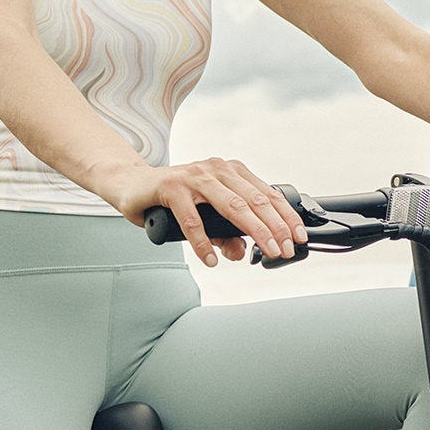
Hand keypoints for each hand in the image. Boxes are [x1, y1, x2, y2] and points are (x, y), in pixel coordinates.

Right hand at [110, 158, 306, 267]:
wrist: (131, 185)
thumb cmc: (173, 199)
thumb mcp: (207, 218)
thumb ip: (225, 234)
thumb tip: (242, 253)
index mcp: (232, 172)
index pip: (267, 194)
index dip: (286, 217)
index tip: (299, 238)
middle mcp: (217, 169)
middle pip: (256, 201)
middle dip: (275, 228)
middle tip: (284, 250)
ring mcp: (195, 176)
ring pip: (233, 206)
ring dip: (253, 232)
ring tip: (264, 254)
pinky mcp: (172, 186)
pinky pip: (193, 220)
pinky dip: (203, 243)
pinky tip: (211, 260)